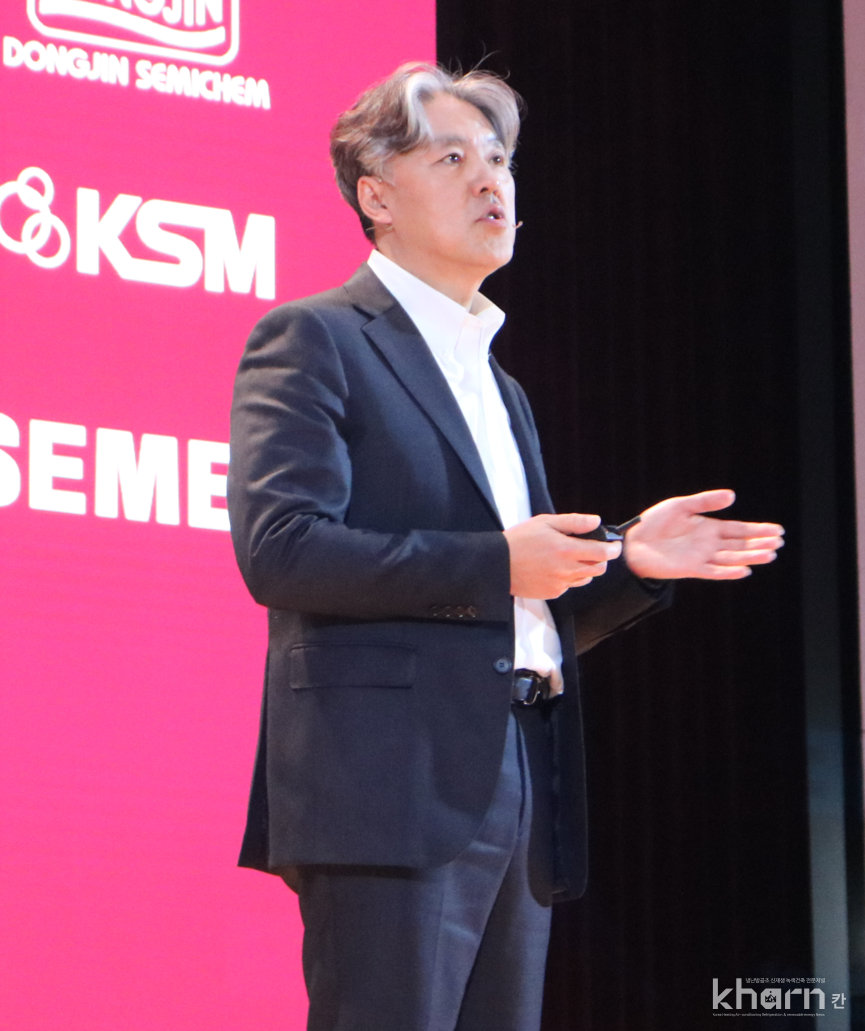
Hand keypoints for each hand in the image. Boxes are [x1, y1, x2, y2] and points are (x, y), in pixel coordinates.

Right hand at [504, 513, 621, 598]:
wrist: (498, 565)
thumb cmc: (520, 540)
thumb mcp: (545, 522)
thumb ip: (574, 522)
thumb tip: (596, 521)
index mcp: (565, 550)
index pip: (601, 553)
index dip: (613, 549)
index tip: (615, 545)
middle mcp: (565, 570)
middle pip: (599, 569)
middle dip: (602, 559)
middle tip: (596, 550)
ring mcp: (559, 584)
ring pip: (586, 578)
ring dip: (586, 568)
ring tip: (572, 557)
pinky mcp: (552, 593)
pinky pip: (570, 585)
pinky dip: (570, 577)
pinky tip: (556, 567)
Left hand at [622, 489, 784, 579]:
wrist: (633, 542)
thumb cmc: (654, 523)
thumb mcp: (681, 506)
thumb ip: (705, 501)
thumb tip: (733, 496)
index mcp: (708, 528)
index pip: (739, 530)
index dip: (758, 530)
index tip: (778, 530)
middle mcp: (708, 544)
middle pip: (740, 544)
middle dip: (760, 543)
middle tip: (780, 542)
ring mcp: (701, 557)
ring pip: (732, 557)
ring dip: (751, 556)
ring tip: (771, 554)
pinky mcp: (691, 568)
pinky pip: (714, 571)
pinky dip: (729, 571)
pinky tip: (744, 570)